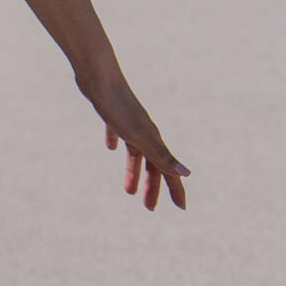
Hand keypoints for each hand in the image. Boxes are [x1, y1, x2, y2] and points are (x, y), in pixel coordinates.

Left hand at [84, 72, 188, 213]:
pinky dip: (116, 142)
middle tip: (149, 208)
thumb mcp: (139, 136)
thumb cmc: (118, 107)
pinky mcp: (112, 114)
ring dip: (134, 172)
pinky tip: (110, 146)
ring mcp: (129, 122)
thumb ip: (161, 155)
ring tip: (128, 191)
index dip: (175, 189)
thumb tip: (186, 174)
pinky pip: (118, 132)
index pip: (168, 170)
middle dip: (153, 187)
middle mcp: (145, 131)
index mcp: (152, 139)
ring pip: (136, 152)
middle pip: (153, 164)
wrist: (99, 76)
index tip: (180, 208)